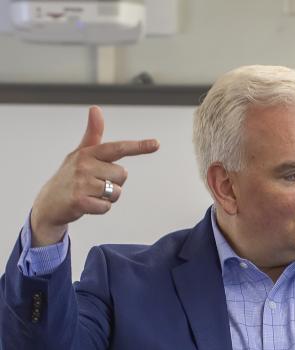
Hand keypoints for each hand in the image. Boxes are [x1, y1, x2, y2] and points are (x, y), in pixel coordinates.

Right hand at [30, 106, 159, 245]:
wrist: (50, 202)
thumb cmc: (70, 175)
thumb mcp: (81, 153)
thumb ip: (93, 134)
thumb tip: (96, 108)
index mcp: (88, 152)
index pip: (117, 148)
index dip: (138, 146)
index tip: (157, 143)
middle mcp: (84, 165)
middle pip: (123, 174)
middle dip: (115, 182)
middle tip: (95, 184)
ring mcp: (81, 183)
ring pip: (117, 192)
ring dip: (109, 197)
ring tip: (91, 193)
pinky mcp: (80, 201)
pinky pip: (107, 207)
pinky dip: (101, 208)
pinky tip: (88, 204)